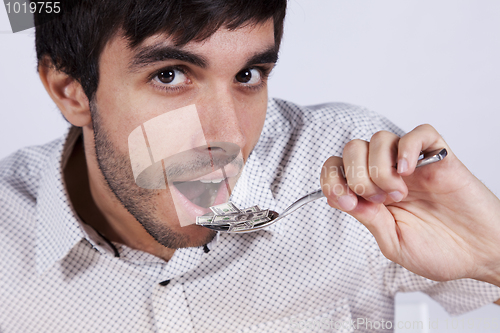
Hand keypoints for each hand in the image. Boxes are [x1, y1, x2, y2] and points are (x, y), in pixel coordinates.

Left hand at [320, 124, 499, 285]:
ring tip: (399, 194)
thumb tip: (342, 197)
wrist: (481, 254)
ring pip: (380, 138)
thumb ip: (368, 219)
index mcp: (372, 194)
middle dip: (355, 175)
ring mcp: (413, 165)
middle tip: (377, 199)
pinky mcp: (439, 158)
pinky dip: (407, 147)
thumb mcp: (393, 243)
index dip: (331, 179)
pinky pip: (419, 134)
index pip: (337, 169)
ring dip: (380, 168)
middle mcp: (388, 175)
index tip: (345, 200)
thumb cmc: (441, 251)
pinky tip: (408, 171)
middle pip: (353, 148)